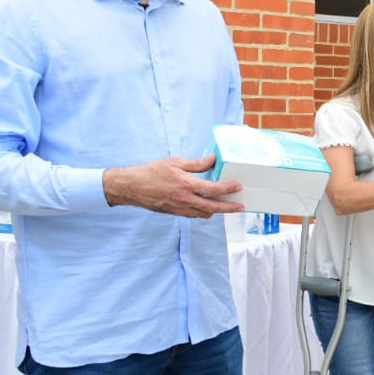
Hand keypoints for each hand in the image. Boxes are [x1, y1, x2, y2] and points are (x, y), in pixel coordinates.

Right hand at [103, 155, 244, 217]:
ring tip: (226, 206)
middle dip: (229, 208)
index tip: (238, 186)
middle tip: (241, 206)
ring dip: (216, 210)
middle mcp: (185, 200)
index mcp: (187, 185)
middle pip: (214, 207)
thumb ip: (196, 163)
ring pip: (204, 213)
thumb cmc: (152, 172)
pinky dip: (203, 212)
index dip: (229, 188)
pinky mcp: (175, 213)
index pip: (214, 189)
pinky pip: (194, 215)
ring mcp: (180, 208)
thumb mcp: (175, 162)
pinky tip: (207, 206)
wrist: (132, 187)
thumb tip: (213, 159)